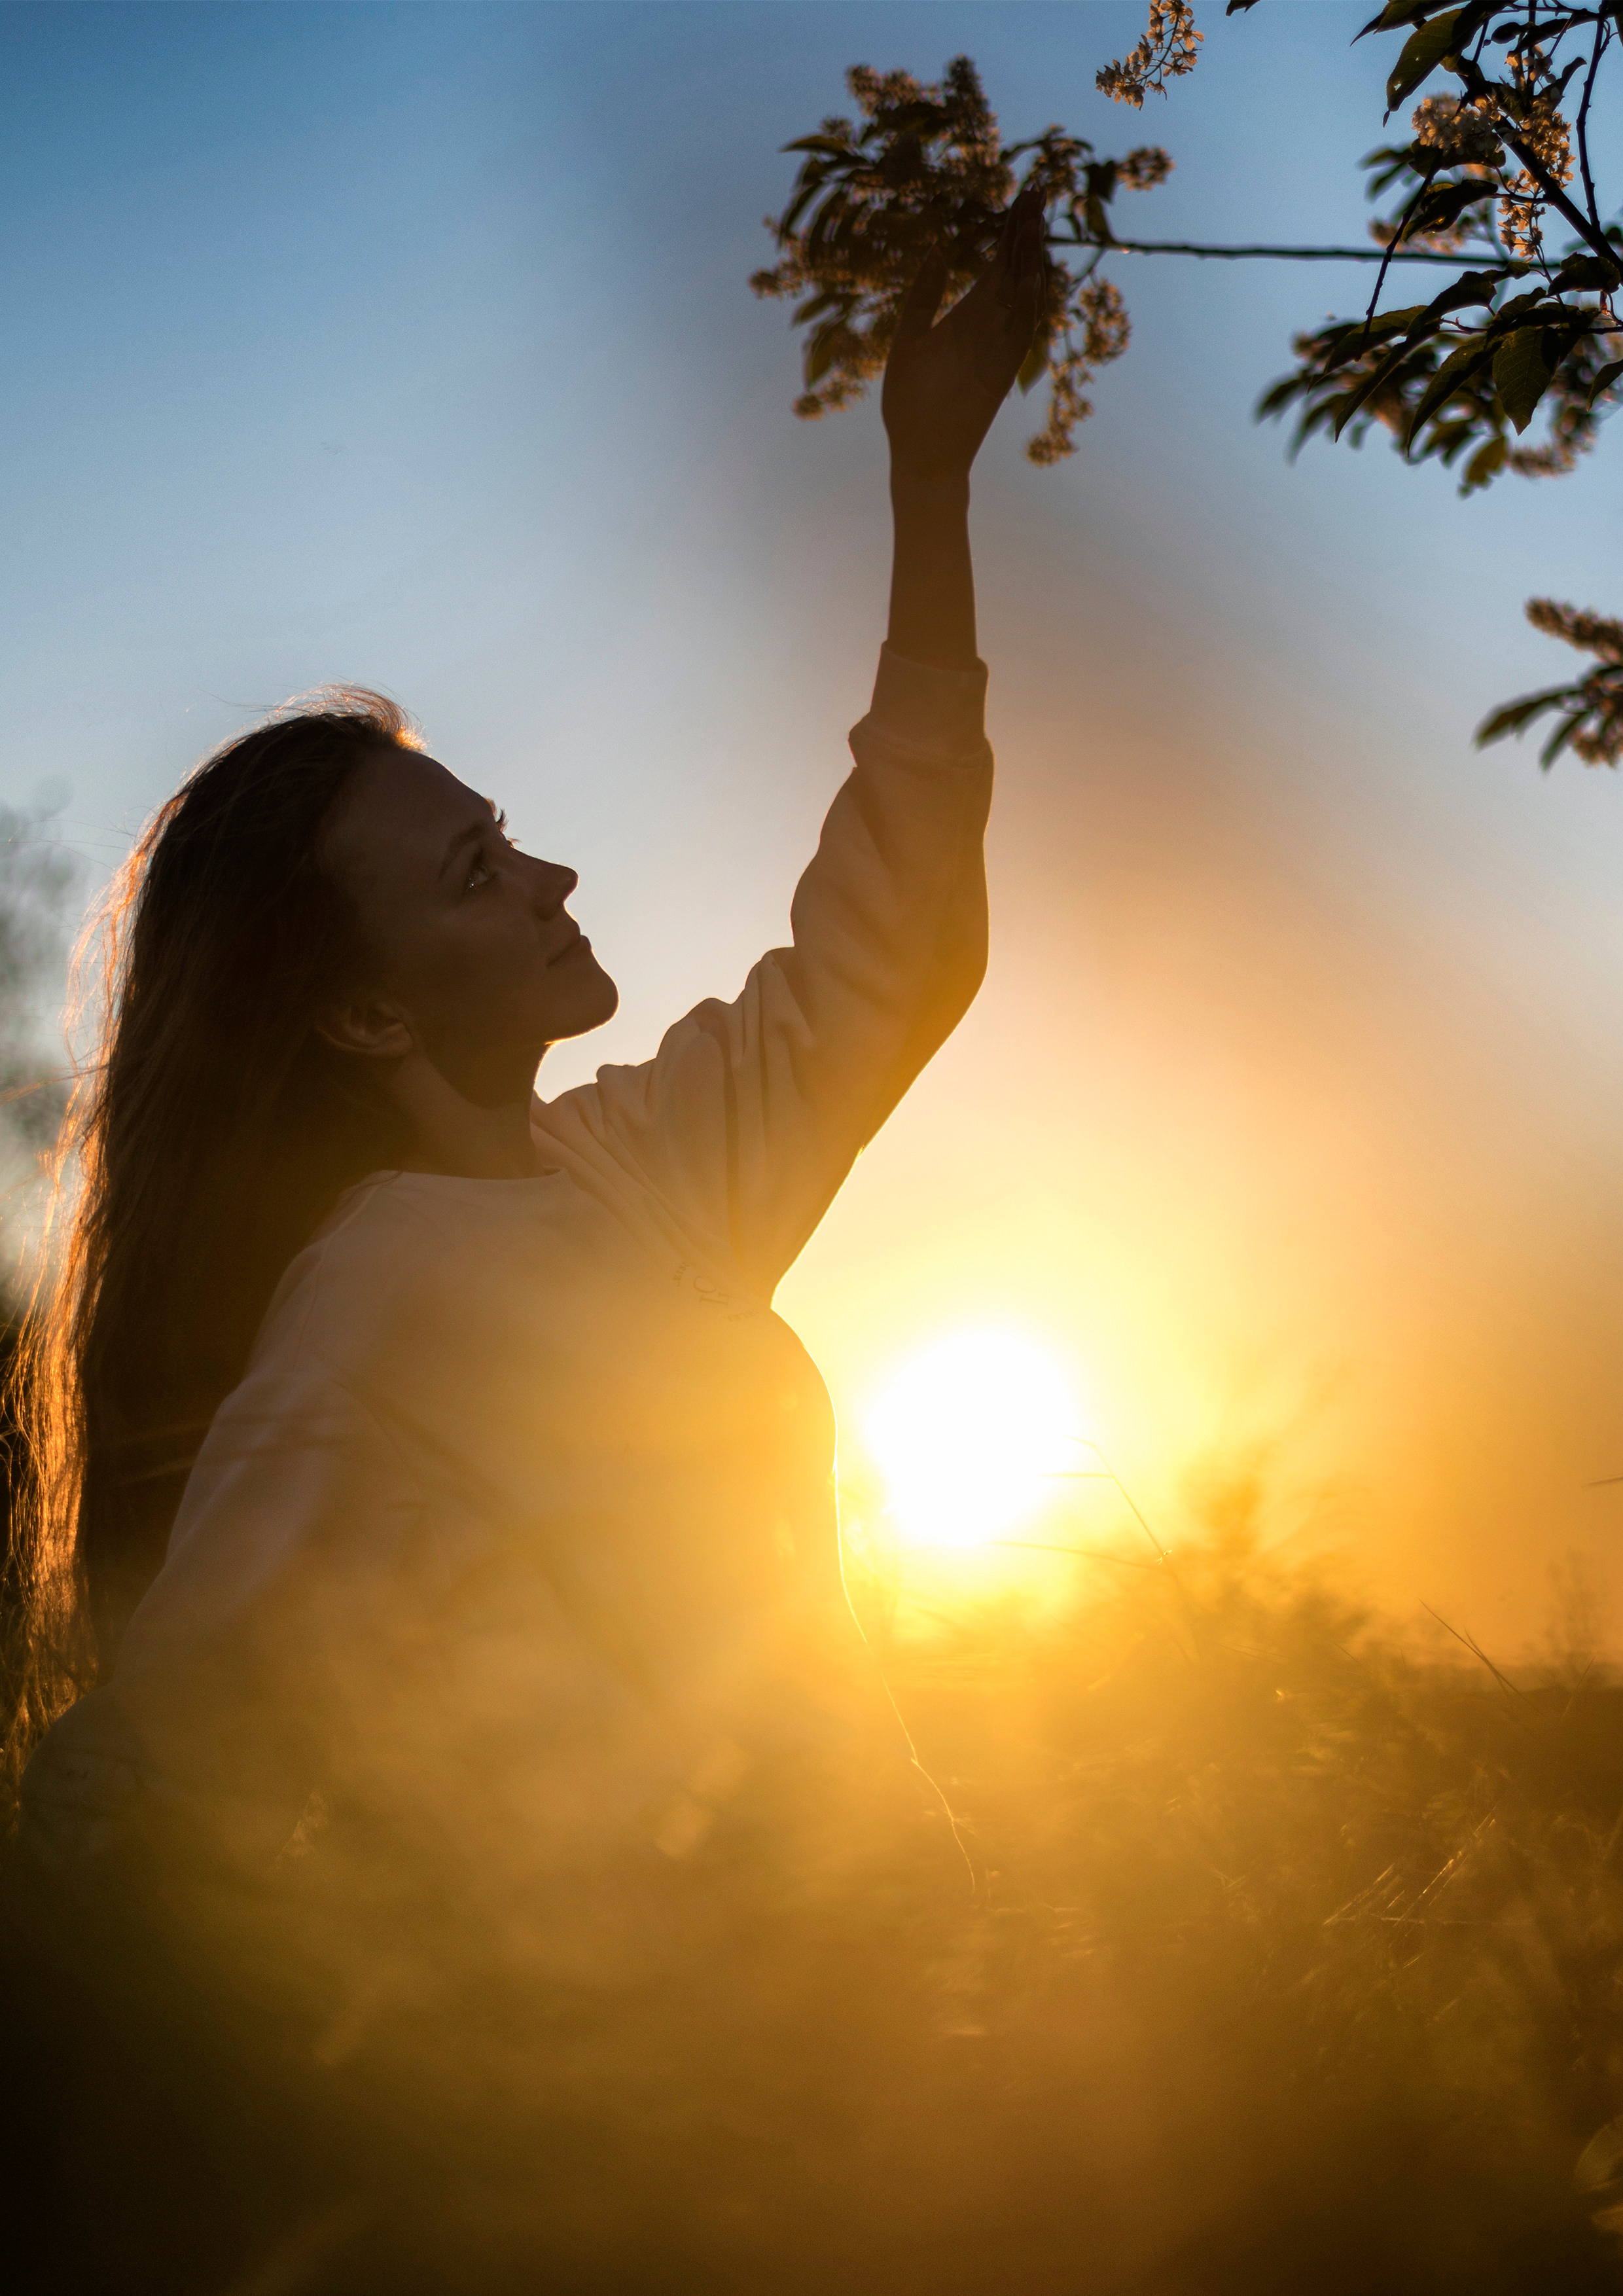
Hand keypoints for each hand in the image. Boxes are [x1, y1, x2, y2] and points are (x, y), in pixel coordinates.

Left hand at [881, 187, 1048, 489]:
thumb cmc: (910, 402)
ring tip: (1033, 220)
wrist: (917, 452)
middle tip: (1036, 189)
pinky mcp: (1000, 372)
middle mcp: (989, 326)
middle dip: (1026, 230)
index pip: (998, 262)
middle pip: (1016, 268)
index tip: (1022, 194)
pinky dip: (1029, 306)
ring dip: (1030, 259)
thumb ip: (923, 296)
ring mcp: (997, 347)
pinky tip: (1032, 275)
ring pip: (1023, 294)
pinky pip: (1020, 334)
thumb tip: (938, 247)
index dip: (1011, 228)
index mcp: (968, 314)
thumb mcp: (908, 339)